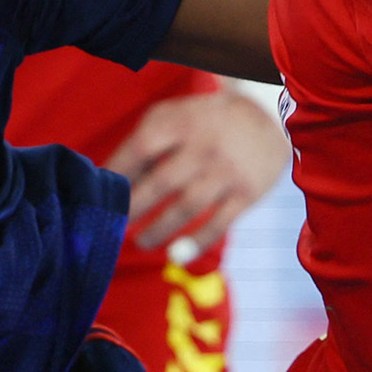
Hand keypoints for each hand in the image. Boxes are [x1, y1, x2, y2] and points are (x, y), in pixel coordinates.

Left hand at [105, 85, 289, 252]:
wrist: (269, 118)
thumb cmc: (205, 122)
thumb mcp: (177, 115)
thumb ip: (147, 141)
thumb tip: (112, 178)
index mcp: (182, 122)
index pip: (142, 148)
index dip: (118, 173)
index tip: (102, 193)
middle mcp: (204, 146)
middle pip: (161, 182)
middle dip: (133, 207)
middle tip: (115, 224)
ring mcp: (227, 171)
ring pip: (187, 207)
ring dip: (159, 230)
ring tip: (140, 242)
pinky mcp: (248, 193)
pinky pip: (218, 224)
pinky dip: (196, 243)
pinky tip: (176, 255)